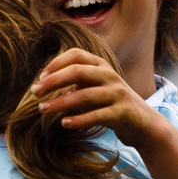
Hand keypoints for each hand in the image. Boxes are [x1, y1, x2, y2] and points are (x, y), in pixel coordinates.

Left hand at [32, 48, 165, 149]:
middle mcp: (109, 76)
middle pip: (78, 72)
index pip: (76, 54)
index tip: (40, 77)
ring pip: (84, 96)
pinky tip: (64, 123)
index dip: (56, 63)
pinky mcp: (122, 113)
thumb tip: (45, 83)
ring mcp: (117, 93)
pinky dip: (79, 119)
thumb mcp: (95, 87)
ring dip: (60, 103)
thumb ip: (76, 82)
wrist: (143, 122)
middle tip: (34, 91)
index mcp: (101, 65)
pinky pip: (97, 115)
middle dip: (53, 81)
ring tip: (42, 110)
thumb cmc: (111, 104)